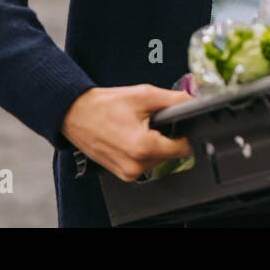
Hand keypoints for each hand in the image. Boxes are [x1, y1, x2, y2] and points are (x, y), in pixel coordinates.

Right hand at [61, 84, 193, 182]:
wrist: (75, 114)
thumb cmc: (104, 105)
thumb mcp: (144, 95)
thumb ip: (174, 99)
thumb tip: (194, 100)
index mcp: (143, 147)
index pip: (182, 148)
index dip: (184, 133)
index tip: (177, 123)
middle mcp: (135, 165)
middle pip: (170, 153)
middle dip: (165, 136)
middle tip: (149, 121)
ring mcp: (127, 173)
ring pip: (158, 159)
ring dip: (154, 144)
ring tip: (137, 128)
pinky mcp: (122, 174)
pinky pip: (144, 163)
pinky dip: (142, 151)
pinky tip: (130, 137)